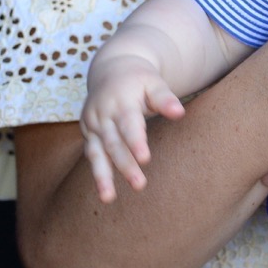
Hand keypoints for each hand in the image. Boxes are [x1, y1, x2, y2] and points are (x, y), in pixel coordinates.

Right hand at [80, 54, 185, 202]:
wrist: (112, 69)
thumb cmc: (140, 79)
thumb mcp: (154, 82)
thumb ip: (165, 98)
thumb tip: (180, 113)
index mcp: (121, 100)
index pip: (128, 123)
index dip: (136, 141)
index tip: (145, 159)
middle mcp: (103, 113)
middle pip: (114, 142)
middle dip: (125, 165)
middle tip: (139, 185)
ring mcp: (92, 124)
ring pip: (97, 152)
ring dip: (103, 176)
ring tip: (108, 198)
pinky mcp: (88, 133)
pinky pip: (92, 155)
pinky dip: (97, 173)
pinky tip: (105, 193)